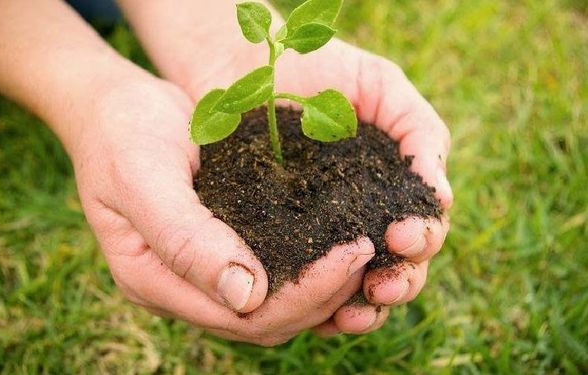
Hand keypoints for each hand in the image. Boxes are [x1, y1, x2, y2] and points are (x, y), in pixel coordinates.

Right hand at [71, 77, 380, 344]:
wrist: (116, 107)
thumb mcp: (143, 178)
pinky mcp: (222, 244)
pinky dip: (309, 263)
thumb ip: (185, 239)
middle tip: (367, 249)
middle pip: (264, 319)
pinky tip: (338, 239)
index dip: (302, 296)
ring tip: (364, 248)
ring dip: (322, 285)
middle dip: (322, 293)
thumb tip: (246, 296)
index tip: (351, 254)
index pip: (241, 317)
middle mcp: (182, 286)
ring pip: (274, 304)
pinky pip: (272, 269)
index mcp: (154, 281)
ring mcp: (202, 269)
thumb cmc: (121, 135)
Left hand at [182, 40, 452, 335]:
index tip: (402, 235)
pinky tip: (320, 315)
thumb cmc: (317, 67)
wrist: (247, 64)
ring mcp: (323, 233)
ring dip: (364, 307)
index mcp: (392, 186)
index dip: (421, 239)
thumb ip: (419, 132)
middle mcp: (363, 216)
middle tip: (383, 283)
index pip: (422, 227)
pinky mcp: (283, 243)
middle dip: (398, 281)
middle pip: (397, 267)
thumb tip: (442, 197)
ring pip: (356, 287)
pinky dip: (318, 305)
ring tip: (353, 311)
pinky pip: (307, 285)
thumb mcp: (380, 87)